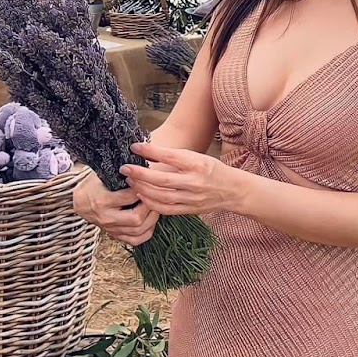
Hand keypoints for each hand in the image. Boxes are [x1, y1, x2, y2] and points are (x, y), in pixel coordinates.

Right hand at [72, 169, 158, 246]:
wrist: (81, 202)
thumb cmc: (94, 185)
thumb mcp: (102, 175)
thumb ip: (120, 175)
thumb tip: (143, 168)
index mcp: (102, 200)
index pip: (129, 197)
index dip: (142, 188)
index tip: (148, 181)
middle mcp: (106, 218)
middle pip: (135, 218)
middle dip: (149, 206)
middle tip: (154, 195)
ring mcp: (111, 229)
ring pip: (138, 231)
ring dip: (151, 219)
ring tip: (155, 206)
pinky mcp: (115, 235)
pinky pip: (135, 240)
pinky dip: (146, 232)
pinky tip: (150, 221)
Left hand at [120, 143, 242, 215]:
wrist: (233, 190)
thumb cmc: (212, 169)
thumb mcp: (197, 157)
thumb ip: (175, 157)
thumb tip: (148, 152)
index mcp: (197, 163)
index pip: (169, 156)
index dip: (150, 151)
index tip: (134, 147)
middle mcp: (195, 181)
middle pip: (161, 179)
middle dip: (140, 174)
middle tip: (125, 168)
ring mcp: (192, 198)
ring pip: (161, 196)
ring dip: (142, 188)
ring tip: (130, 181)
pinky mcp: (189, 210)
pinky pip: (166, 209)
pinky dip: (150, 203)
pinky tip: (141, 195)